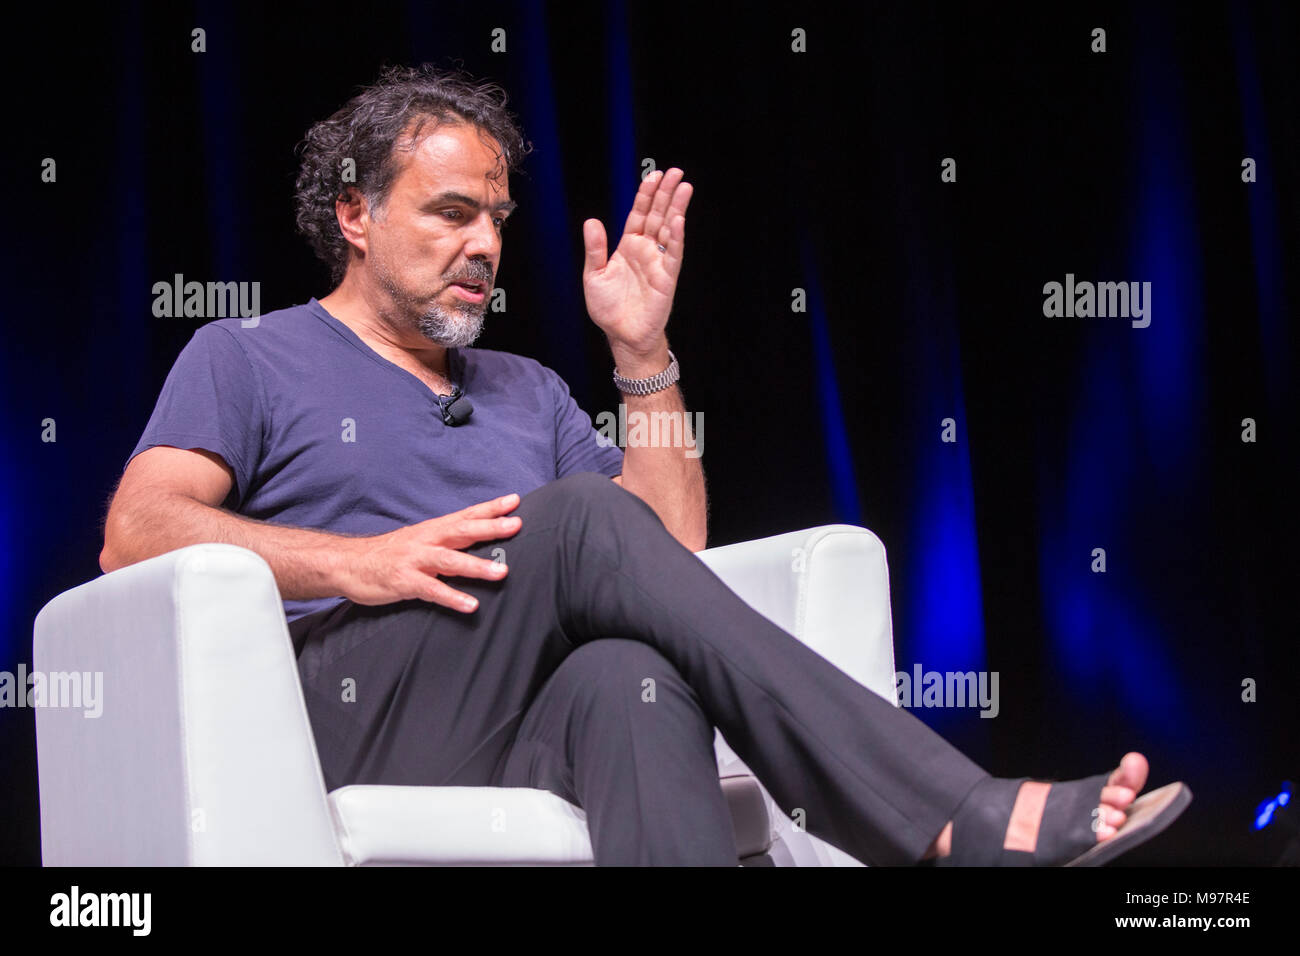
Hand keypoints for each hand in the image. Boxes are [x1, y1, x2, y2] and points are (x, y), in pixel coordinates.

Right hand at [341, 493, 522, 610]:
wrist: (347, 563)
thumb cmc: (388, 554)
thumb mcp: (419, 542)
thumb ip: (446, 543)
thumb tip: (477, 542)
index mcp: (432, 530)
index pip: (465, 515)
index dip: (489, 508)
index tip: (514, 501)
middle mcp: (425, 540)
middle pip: (461, 531)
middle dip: (489, 528)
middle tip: (516, 525)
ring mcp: (414, 560)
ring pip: (449, 560)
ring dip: (476, 565)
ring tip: (502, 572)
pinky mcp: (403, 581)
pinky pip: (431, 590)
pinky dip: (451, 597)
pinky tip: (470, 605)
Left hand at [582, 167, 692, 362]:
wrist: (621, 335)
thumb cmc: (608, 308)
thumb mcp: (594, 275)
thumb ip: (595, 249)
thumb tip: (592, 221)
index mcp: (628, 246)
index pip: (639, 214)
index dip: (646, 195)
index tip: (653, 176)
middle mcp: (646, 250)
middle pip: (658, 215)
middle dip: (666, 193)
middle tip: (676, 172)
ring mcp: (658, 262)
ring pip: (669, 229)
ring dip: (676, 208)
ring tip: (684, 187)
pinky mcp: (666, 277)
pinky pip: (673, 254)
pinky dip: (676, 237)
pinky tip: (678, 220)